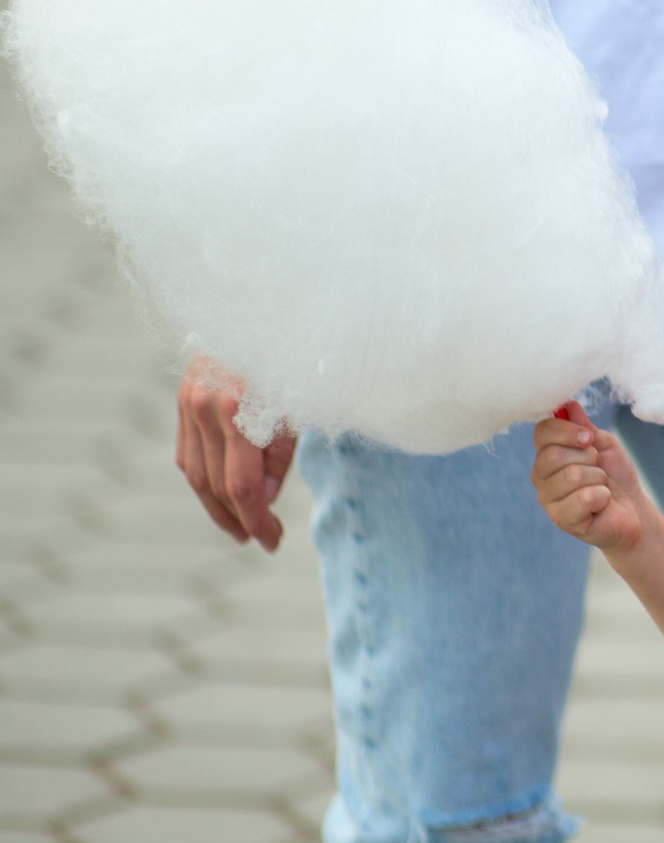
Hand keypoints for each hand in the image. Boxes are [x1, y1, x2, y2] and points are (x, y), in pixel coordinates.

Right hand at [175, 357, 296, 551]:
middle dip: (237, 518)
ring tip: (240, 525)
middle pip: (213, 483)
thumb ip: (280, 454)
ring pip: (194, 470)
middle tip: (259, 539)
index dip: (257, 520)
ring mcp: (188, 399)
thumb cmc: (297, 353)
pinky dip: (203, 476)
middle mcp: (206, 405)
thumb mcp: (301, 403)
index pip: (242, 485)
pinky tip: (222, 494)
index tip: (273, 541)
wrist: (266, 301)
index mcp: (239, 409)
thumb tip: (265, 496)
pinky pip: (188, 450)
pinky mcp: (183, 395)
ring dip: (216, 504)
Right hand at [532, 404, 650, 551]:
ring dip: (598, 478)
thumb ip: (585, 427)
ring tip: (601, 487)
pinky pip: (584, 498)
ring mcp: (548, 500)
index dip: (568, 430)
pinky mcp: (562, 520)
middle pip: (554, 454)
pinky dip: (602, 496)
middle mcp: (541, 476)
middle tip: (599, 469)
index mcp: (547, 454)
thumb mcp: (603, 444)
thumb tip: (569, 405)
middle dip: (589, 458)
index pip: (542, 431)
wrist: (632, 508)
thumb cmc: (615, 475)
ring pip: (571, 476)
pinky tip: (602, 503)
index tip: (590, 439)